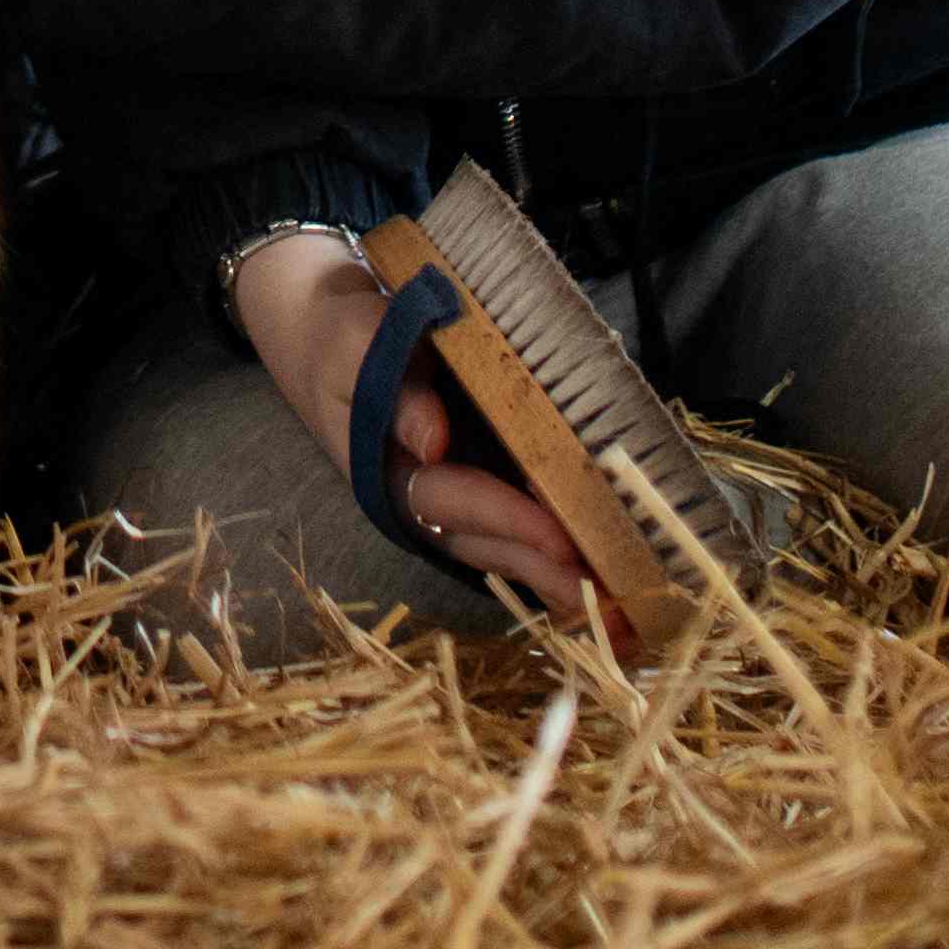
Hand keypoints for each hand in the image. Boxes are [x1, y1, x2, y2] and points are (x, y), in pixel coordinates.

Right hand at [225, 226, 618, 631]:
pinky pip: (516, 534)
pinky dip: (558, 561)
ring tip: (624, 614)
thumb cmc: (343, 335)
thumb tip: (431, 442)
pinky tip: (606, 588)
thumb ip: (395, 388)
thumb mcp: (357, 344)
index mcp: (384, 469)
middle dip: (550, 573)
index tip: (562, 543)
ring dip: (562, 582)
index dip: (509, 521)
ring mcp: (448, 502)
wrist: (324, 337)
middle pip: (488, 545)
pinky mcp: (476, 490)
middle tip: (614, 602)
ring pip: (506, 551)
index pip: (453, 500)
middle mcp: (418, 500)